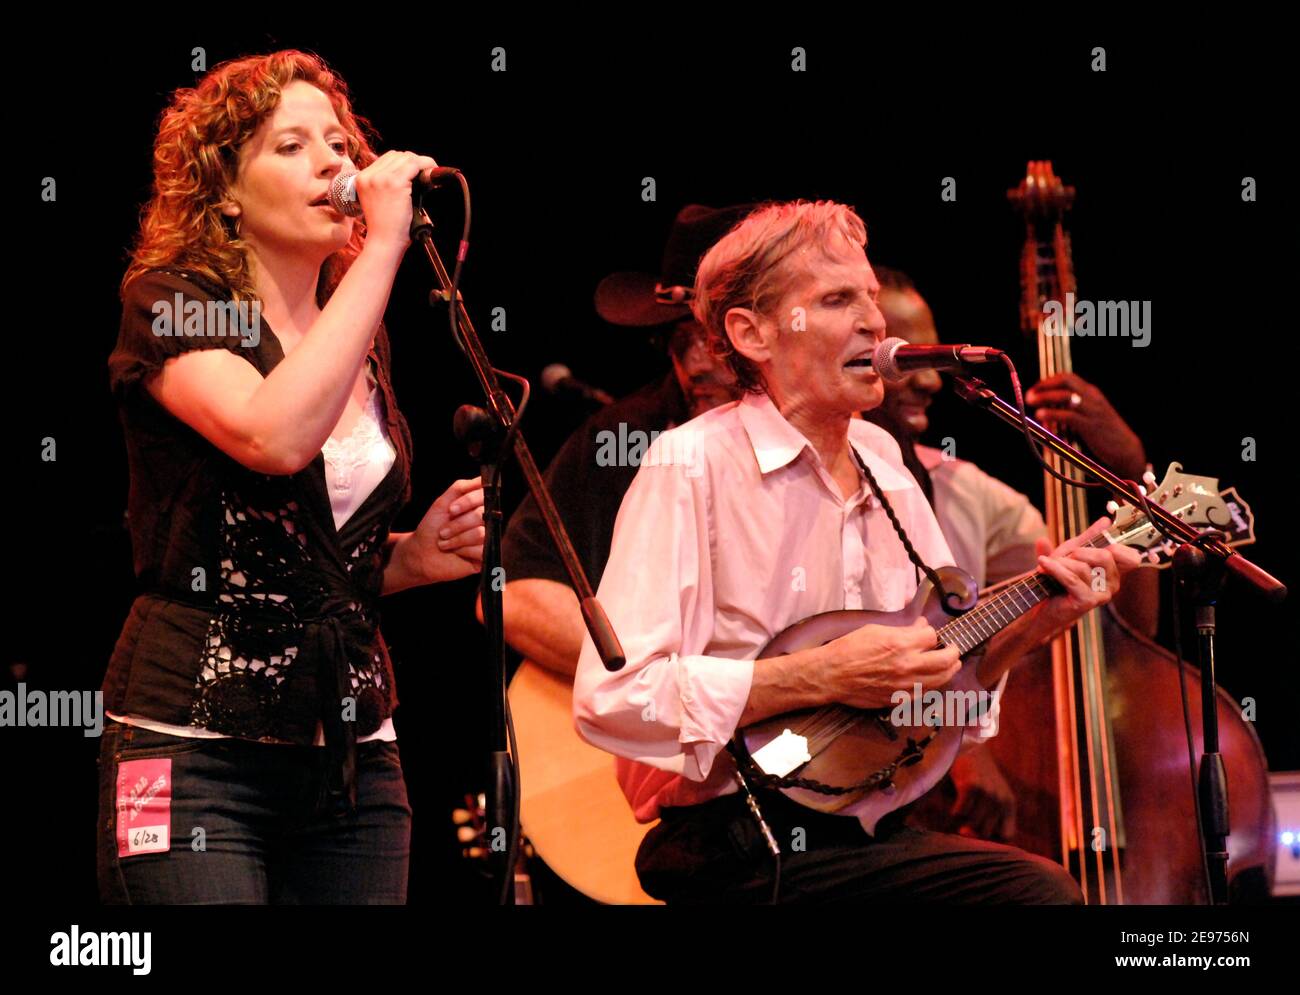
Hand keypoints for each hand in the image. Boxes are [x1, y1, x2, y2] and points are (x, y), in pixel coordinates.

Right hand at [352, 150, 439, 251]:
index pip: (386, 159)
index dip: (404, 163)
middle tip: (426, 174)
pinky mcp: (395, 183)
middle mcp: (369, 176)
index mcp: (362, 179)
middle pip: (397, 156)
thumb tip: (412, 173)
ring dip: (421, 164)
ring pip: (407, 158)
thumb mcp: (378, 200)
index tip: (416, 172)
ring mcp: (381, 178)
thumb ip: (387, 185)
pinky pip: (414, 165)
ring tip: (430, 175)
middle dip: (413, 163)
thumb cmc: (385, 227)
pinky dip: (426, 167)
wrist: (384, 242)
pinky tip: (432, 175)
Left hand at [412, 476, 484, 582]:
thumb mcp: (442, 504)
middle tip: (443, 531)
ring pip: (480, 533)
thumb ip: (461, 488)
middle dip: (457, 524)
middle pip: (481, 515)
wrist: (422, 553)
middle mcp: (484, 521)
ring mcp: (486, 538)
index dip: (469, 501)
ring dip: (457, 539)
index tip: (451, 510)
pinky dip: (463, 551)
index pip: (485, 495)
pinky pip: (481, 549)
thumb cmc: (431, 528)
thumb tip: (481, 479)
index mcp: (475, 506)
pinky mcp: (485, 555)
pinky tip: (456, 553)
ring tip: (445, 543)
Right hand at [821, 617, 960, 709]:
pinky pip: (926, 693)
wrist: (833, 675)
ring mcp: (906, 685)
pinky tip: (932, 679)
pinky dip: (933, 685)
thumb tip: (921, 626)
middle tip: (953, 650)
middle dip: (953, 652)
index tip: (928, 634)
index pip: (932, 636)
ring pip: (942, 679)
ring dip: (950, 670)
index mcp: (901, 644)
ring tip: (950, 665)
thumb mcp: (875, 630)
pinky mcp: (900, 699)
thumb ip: (902, 630)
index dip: (931, 633)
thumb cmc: (849, 649)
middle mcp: (908, 665)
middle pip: (946, 659)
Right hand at [948, 745, 1016, 840]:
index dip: (992, 840)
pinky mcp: (971, 786)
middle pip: (986, 832)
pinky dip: (954, 812)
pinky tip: (954, 804)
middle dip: (973, 830)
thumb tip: (967, 835)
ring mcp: (987, 793)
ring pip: (972, 823)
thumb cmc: (979, 776)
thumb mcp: (993, 796)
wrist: (970, 747)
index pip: (1006, 836)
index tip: (978, 834)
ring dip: (963, 820)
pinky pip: (960, 812)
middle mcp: (1001, 799)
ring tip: (962, 808)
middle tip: (965, 822)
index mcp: (1009, 804)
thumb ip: (990, 817)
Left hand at [1025, 372, 1146, 478]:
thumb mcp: (1087, 418)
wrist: (1126, 450)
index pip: (1067, 378)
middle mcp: (1092, 398)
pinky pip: (1068, 415)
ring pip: (1065, 395)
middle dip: (1044, 386)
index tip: (1034, 390)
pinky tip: (1041, 414)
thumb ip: (1069, 413)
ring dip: (1045, 397)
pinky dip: (1052, 413)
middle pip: (1065, 381)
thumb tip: (1044, 414)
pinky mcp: (1091, 425)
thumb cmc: (1103, 436)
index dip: (1048, 381)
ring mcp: (1093, 410)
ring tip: (1031, 403)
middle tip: (1029, 396)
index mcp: (1092, 394)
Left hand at [1032, 517, 1140, 632]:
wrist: (1041, 604)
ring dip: (1060, 563)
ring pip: (1082, 567)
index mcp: (1114, 571)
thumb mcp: (1073, 553)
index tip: (1100, 540)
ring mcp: (1101, 595)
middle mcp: (1113, 584)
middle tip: (1063, 557)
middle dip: (1079, 551)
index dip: (1118, 546)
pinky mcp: (1086, 602)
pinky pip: (1071, 578)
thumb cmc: (1058, 579)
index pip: (1131, 557)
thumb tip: (1106, 521)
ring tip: (1048, 566)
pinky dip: (1054, 569)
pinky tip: (1043, 564)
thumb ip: (1088, 538)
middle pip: (1105, 556)